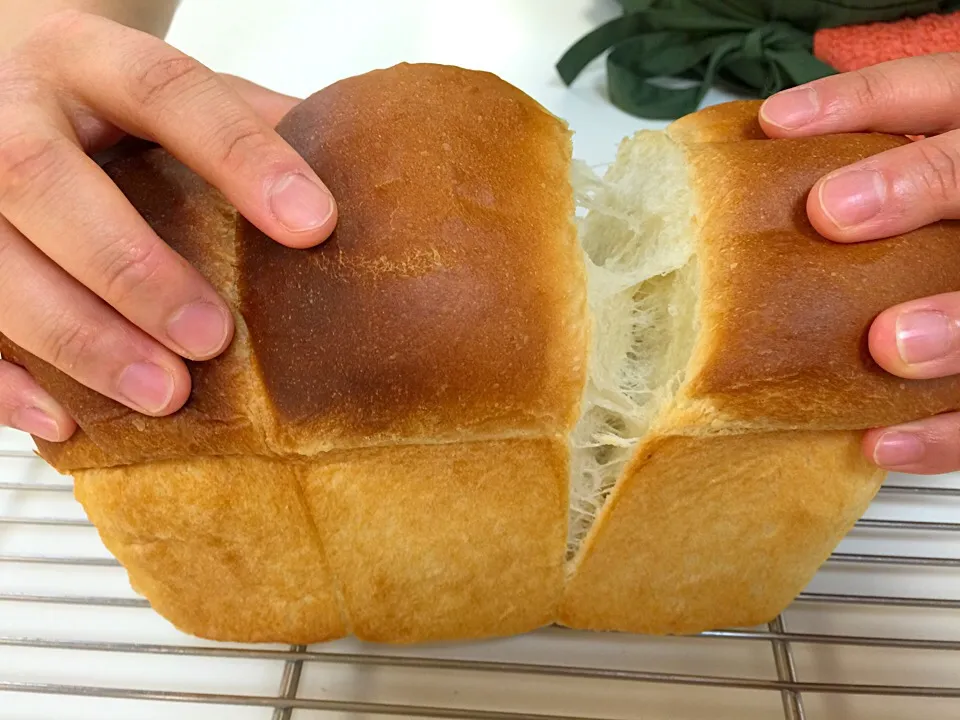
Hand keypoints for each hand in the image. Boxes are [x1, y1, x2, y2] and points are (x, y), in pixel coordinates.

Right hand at [0, 11, 336, 441]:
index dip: (240, 157)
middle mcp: (6, 105)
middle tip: (211, 340)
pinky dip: (0, 378)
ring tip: (162, 395)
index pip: (165, 92)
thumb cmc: (99, 99)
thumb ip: (248, 124)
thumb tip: (361, 180)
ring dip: (74, 337)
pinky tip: (62, 421)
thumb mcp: (169, 91)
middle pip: (43, 180)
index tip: (312, 224)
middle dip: (130, 268)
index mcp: (86, 58)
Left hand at [759, 53, 959, 474]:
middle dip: (917, 185)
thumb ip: (864, 158)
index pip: (932, 89)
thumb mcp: (918, 161)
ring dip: (955, 322)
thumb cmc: (935, 210)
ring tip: (889, 346)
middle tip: (832, 212)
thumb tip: (747, 170)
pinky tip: (883, 441)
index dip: (859, 104)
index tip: (777, 125)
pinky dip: (949, 429)